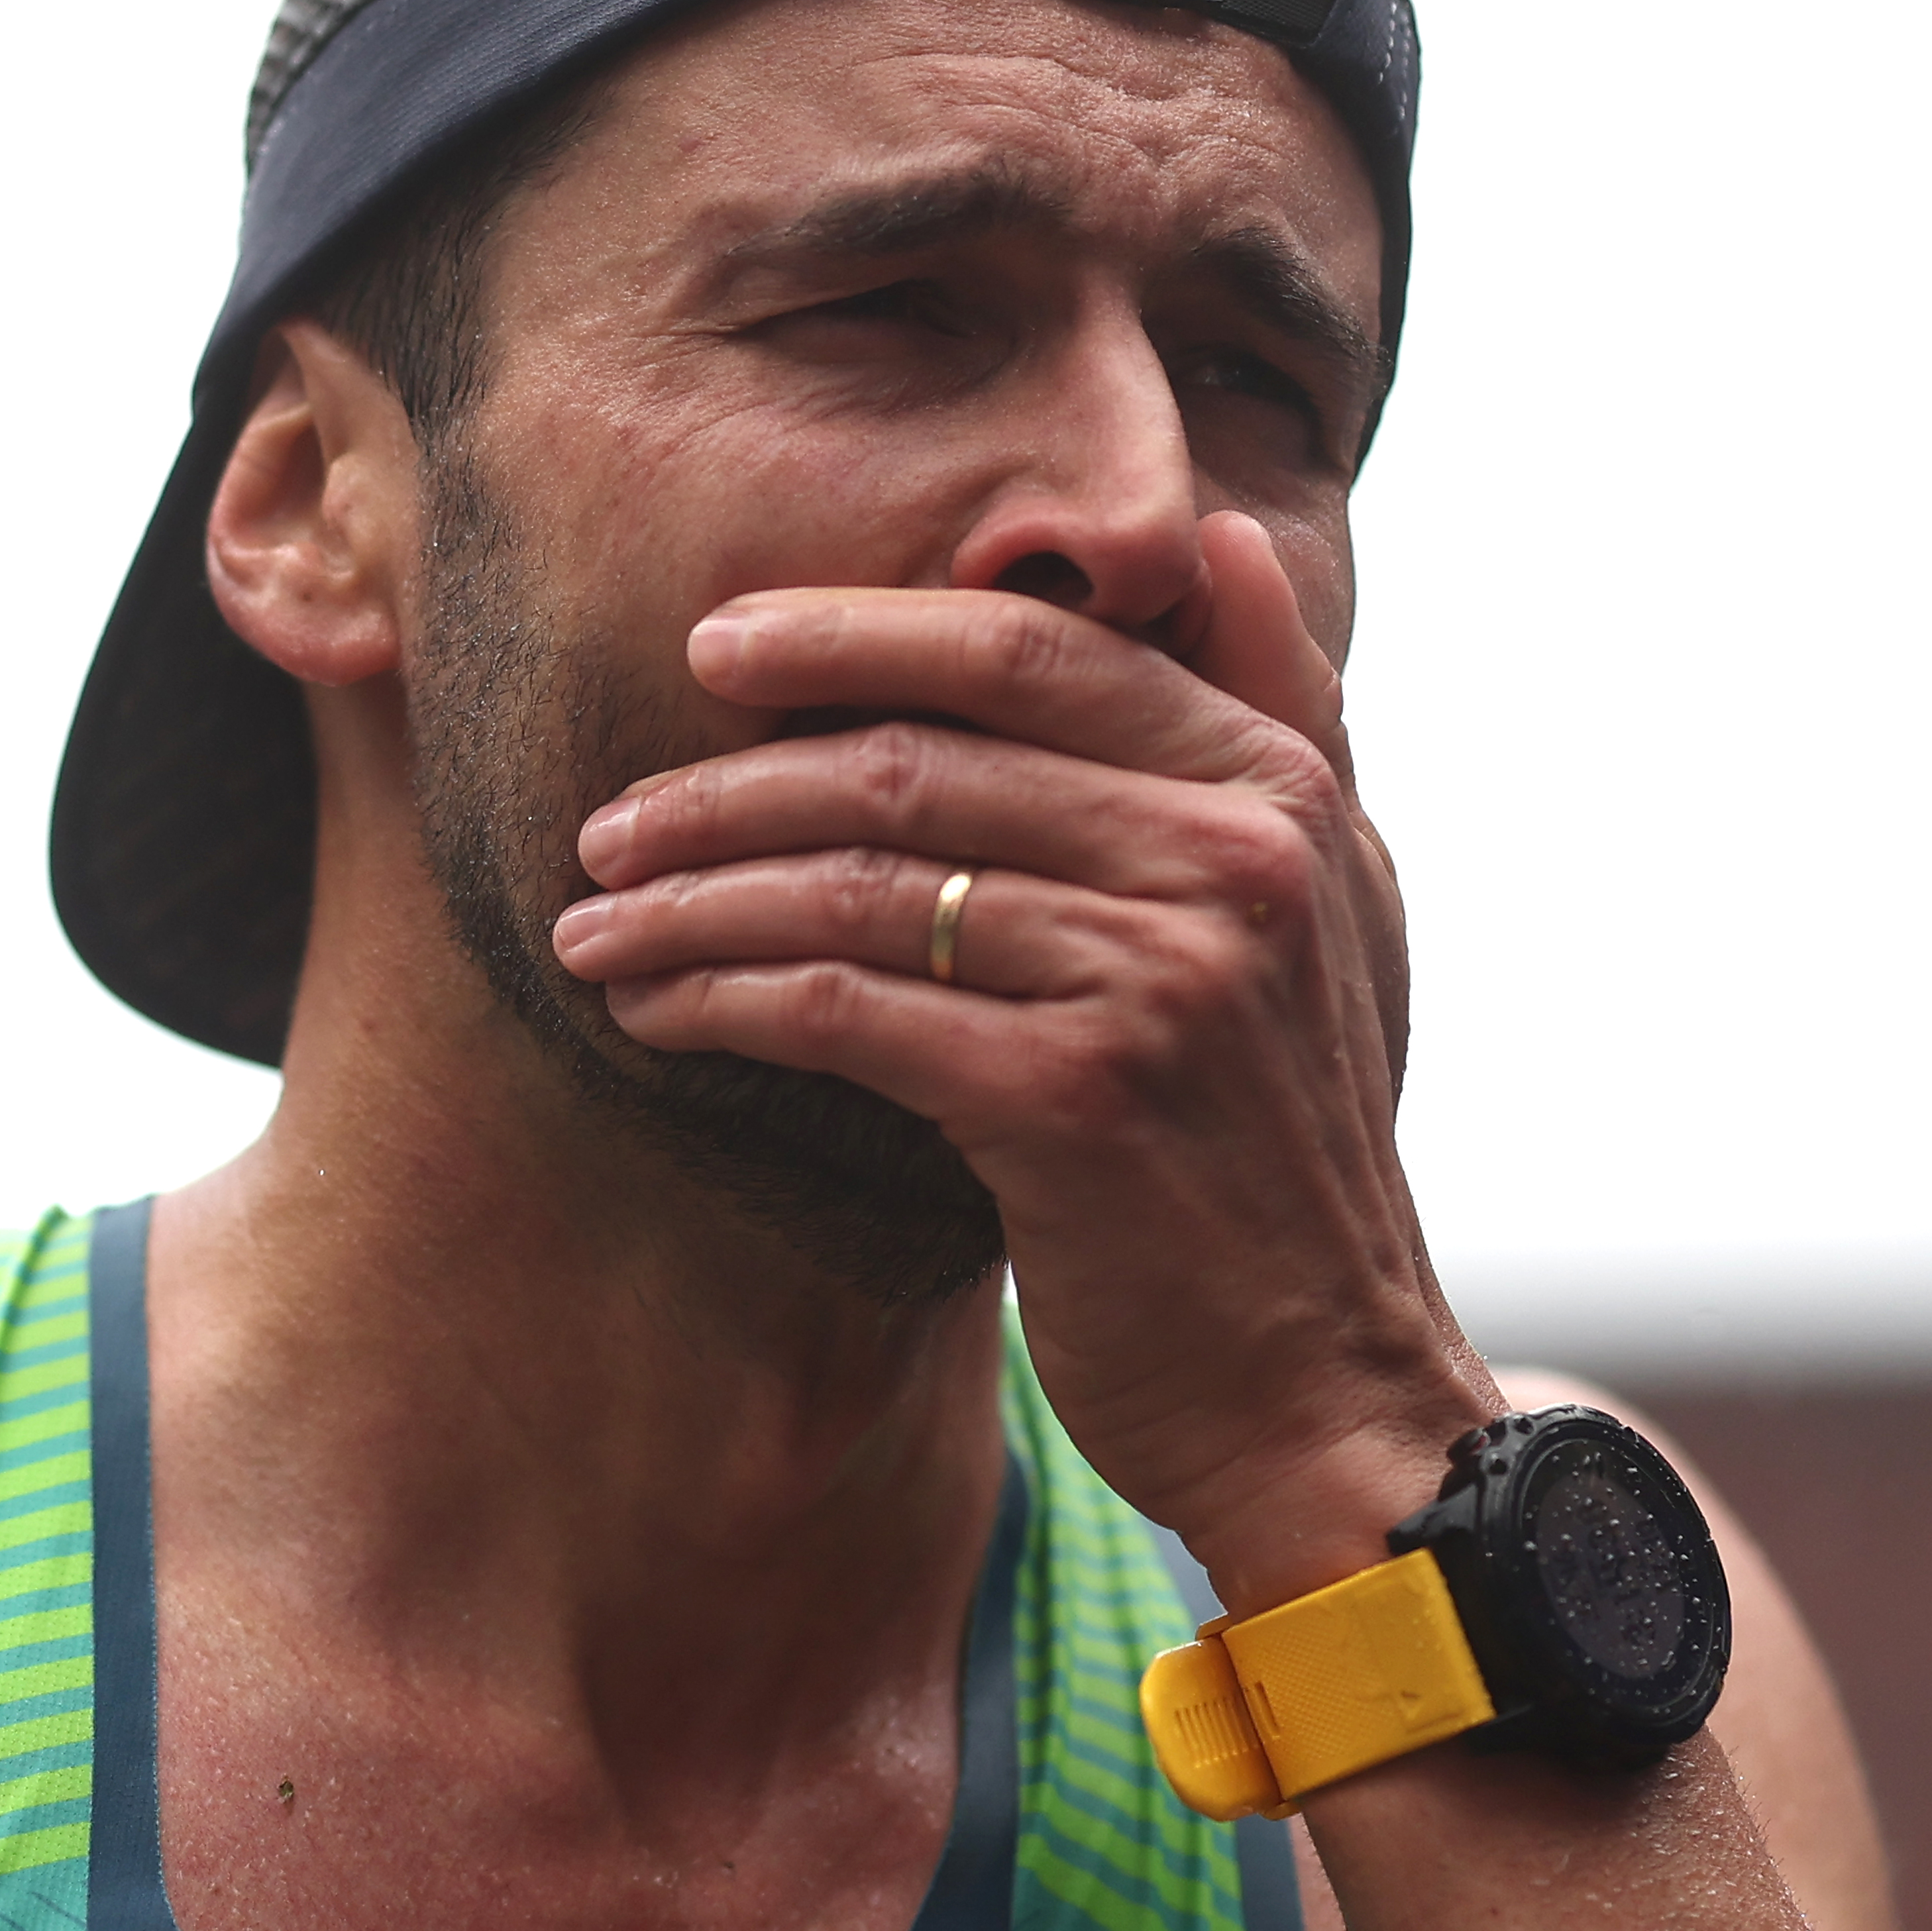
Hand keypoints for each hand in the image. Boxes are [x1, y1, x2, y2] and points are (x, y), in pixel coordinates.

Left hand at [547, 513, 1493, 1605]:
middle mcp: (1233, 862)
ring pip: (857, 885)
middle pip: (915, 762)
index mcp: (1281, 790)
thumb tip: (1223, 540)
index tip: (711, 647)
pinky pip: (843, 1007)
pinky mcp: (1075, 1099)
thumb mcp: (1339, 912)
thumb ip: (1280, 722)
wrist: (1324, 1389)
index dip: (852, 633)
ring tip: (592, 924)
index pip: (1029, 648)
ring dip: (693, 901)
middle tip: (608, 825)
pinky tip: (650, 1014)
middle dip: (728, 784)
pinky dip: (723, 999)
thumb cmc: (1282, 1154)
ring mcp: (1161, 977)